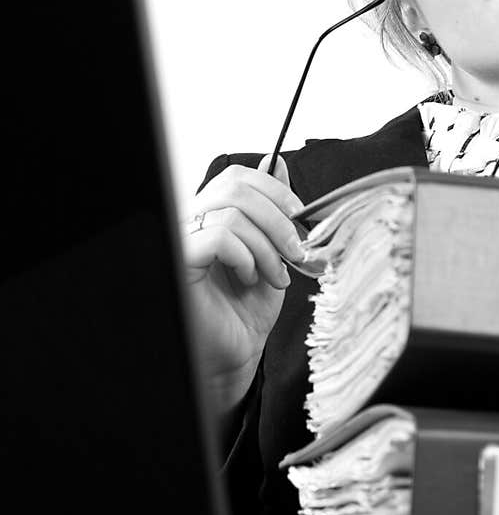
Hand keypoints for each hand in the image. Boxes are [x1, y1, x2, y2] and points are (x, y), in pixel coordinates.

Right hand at [180, 155, 318, 408]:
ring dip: (268, 247)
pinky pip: (218, 237)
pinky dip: (246, 256)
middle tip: (296, 249)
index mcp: (212, 215)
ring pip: (232, 213)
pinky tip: (251, 278)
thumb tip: (276, 162)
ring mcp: (184, 241)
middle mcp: (193, 223)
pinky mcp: (183, 263)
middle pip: (236, 188)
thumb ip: (272, 208)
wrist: (236, 353)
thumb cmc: (248, 308)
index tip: (299, 215)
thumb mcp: (272, 250)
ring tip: (276, 275)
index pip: (236, 177)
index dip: (273, 188)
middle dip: (278, 218)